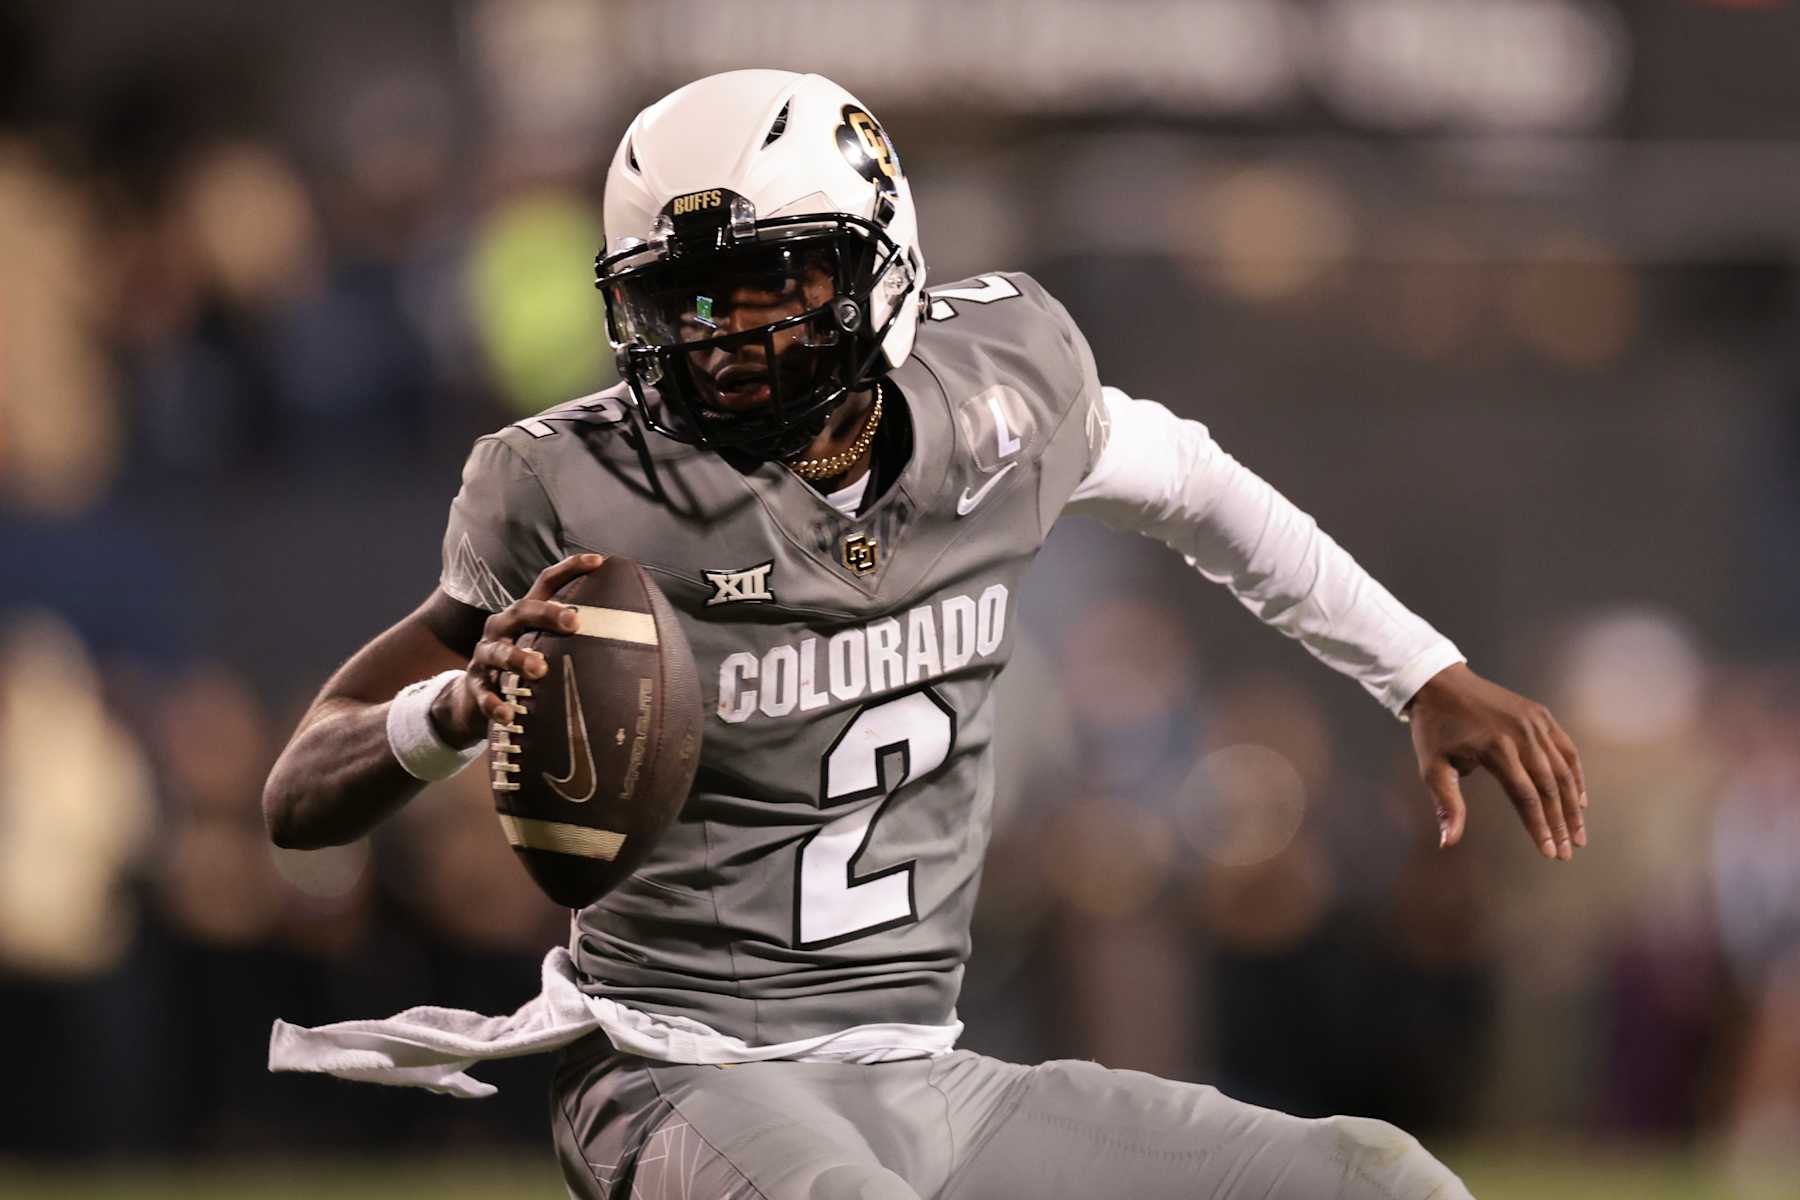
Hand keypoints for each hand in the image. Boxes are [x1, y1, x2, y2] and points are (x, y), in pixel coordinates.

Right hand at [429, 554, 603, 744]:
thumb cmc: (521, 667)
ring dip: (519, 658)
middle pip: (523, 611)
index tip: (599, 561)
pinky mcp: (475, 684)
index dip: (570, 568)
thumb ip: (572, 640)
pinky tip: (509, 715)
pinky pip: (484, 693)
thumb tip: (631, 639)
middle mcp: (502, 627)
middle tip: (573, 622)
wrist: (472, 699)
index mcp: (523, 615)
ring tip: (539, 669)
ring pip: (500, 652)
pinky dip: (495, 704)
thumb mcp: (541, 646)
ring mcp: (485, 655)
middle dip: (547, 613)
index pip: (546, 583)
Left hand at [1406, 663, 1588, 859]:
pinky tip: (1579, 798)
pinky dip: (1575, 774)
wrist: (1440, 683)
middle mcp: (1522, 734)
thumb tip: (1447, 843)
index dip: (1539, 827)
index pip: (1526, 796)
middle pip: (1550, 786)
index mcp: (1496, 748)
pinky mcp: (1541, 714)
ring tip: (1579, 833)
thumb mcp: (1431, 767)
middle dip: (1561, 822)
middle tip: (1569, 851)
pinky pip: (1566, 748)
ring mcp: (1535, 722)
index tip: (1549, 852)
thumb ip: (1447, 805)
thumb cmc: (1433, 729)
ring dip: (1574, 804)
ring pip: (1563, 769)